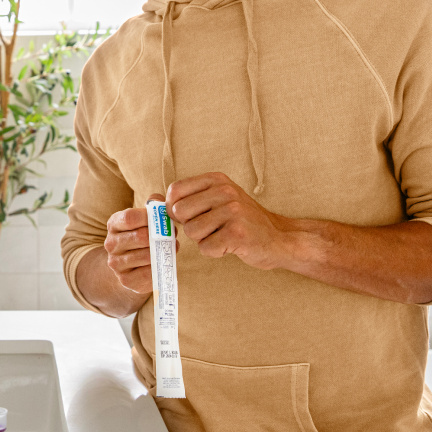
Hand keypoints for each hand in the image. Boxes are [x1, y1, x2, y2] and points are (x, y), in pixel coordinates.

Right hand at [104, 193, 179, 293]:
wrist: (130, 266)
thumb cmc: (142, 235)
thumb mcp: (144, 218)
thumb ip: (153, 205)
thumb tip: (159, 201)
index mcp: (114, 224)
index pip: (130, 217)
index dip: (149, 217)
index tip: (163, 218)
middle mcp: (110, 243)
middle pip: (140, 237)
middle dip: (160, 235)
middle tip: (173, 233)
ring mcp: (116, 263)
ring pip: (146, 255)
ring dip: (163, 250)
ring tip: (172, 246)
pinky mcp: (126, 280)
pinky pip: (149, 272)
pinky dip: (160, 265)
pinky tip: (164, 260)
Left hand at [165, 172, 287, 269]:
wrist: (277, 237)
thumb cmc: (241, 220)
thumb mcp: (218, 199)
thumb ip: (188, 198)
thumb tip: (153, 202)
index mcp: (217, 180)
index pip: (175, 190)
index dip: (174, 208)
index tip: (187, 216)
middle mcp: (225, 191)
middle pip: (180, 212)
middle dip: (191, 226)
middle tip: (211, 227)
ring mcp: (233, 211)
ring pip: (192, 231)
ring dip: (204, 240)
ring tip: (222, 235)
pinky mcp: (238, 233)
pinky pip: (206, 248)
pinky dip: (215, 251)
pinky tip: (230, 245)